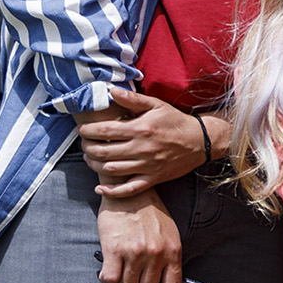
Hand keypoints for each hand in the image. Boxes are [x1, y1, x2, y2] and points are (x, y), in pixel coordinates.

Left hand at [78, 89, 211, 195]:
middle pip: (103, 151)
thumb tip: (111, 91)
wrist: (199, 141)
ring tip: (89, 159)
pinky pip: (129, 189)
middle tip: (83, 144)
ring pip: (111, 170)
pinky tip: (100, 189)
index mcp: (140, 128)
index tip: (82, 130)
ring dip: (94, 166)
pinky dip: (112, 191)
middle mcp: (141, 148)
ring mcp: (146, 166)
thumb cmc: (175, 121)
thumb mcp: (156, 105)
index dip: (88, 131)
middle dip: (87, 148)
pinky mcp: (153, 178)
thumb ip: (132, 99)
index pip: (105, 130)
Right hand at [97, 190, 182, 282]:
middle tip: (132, 277)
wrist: (128, 192)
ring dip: (122, 282)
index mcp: (172, 250)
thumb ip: (168, 256)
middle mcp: (156, 253)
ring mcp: (135, 252)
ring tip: (121, 268)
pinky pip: (109, 279)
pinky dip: (106, 277)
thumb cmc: (148, 213)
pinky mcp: (115, 250)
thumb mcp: (168, 233)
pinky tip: (108, 268)